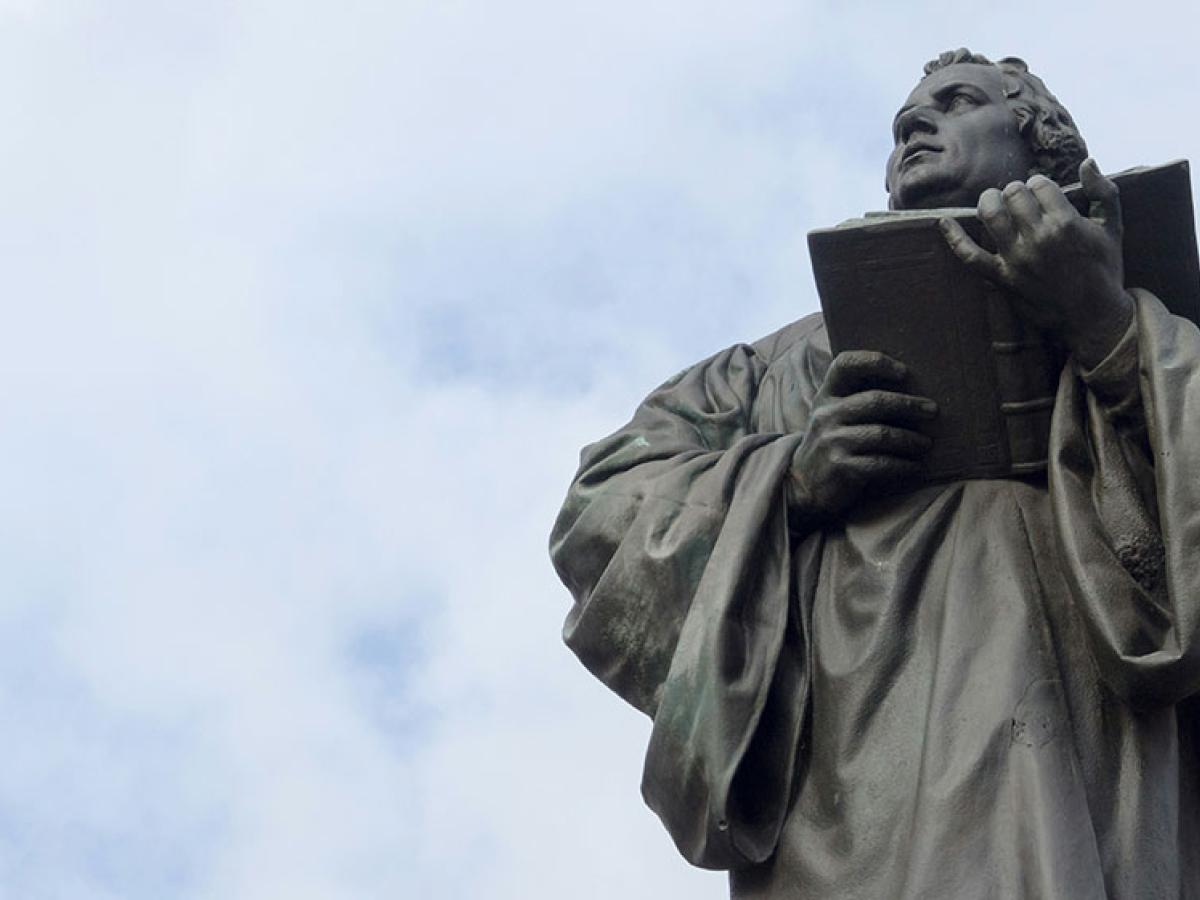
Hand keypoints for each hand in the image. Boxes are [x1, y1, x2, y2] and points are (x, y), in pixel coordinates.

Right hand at [788, 351, 935, 526]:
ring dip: (911, 439)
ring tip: (926, 443)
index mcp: (826, 396)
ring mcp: (832, 441)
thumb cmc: (830, 443)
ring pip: (882, 434)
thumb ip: (856, 398)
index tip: (903, 372)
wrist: (802, 484)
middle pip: (875, 401)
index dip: (875, 362)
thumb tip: (910, 388)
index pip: (845, 364)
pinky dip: (903, 465)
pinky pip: (881, 463)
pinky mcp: (841, 467)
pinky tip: (915, 466)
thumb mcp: (832, 415)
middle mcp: (826, 415)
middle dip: (909, 405)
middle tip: (932, 411)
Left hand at [939, 158, 1133, 369]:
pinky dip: (954, 238)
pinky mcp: (1001, 278)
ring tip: (994, 202)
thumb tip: (1087, 162)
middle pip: (1013, 195)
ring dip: (989, 202)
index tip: (1042, 193)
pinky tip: (943, 222)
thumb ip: (1103, 191)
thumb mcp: (1113, 227)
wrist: (1093, 316)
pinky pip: (970, 256)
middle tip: (1020, 199)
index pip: (1038, 184)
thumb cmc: (1104, 268)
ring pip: (990, 215)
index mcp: (1065, 223)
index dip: (1039, 184)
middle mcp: (1038, 239)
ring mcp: (1016, 259)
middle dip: (1015, 191)